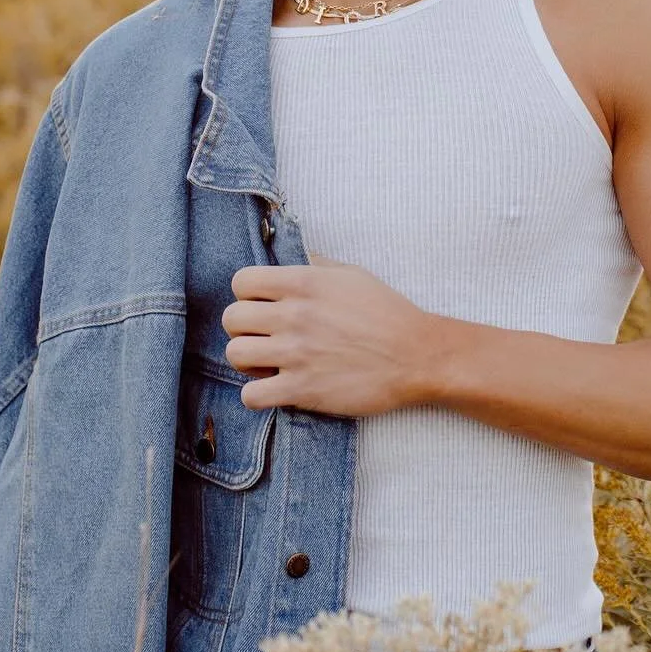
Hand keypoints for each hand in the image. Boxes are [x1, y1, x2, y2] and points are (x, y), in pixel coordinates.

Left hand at [222, 254, 439, 415]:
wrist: (418, 357)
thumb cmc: (388, 313)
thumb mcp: (353, 274)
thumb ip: (316, 264)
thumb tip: (292, 256)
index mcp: (304, 282)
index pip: (241, 281)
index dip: (247, 294)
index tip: (262, 305)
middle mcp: (295, 315)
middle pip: (232, 318)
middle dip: (243, 328)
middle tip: (263, 336)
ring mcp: (297, 353)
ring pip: (235, 354)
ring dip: (246, 361)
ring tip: (266, 363)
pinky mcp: (303, 389)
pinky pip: (251, 395)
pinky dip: (256, 394)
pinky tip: (273, 389)